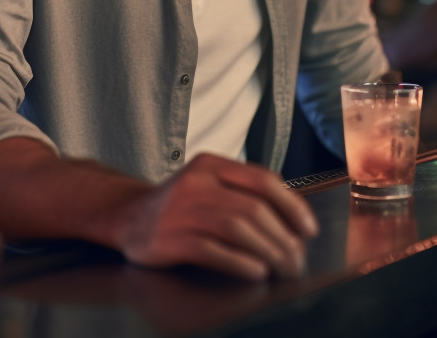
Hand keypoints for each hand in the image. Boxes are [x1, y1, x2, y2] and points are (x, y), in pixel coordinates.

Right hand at [110, 153, 318, 280]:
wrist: (128, 216)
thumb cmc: (179, 204)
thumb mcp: (207, 183)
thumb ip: (241, 190)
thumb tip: (292, 216)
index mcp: (210, 164)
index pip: (262, 179)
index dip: (292, 205)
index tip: (308, 230)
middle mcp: (196, 181)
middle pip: (253, 208)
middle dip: (283, 237)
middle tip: (298, 259)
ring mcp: (181, 210)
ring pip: (237, 228)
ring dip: (267, 251)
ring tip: (283, 268)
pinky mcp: (169, 238)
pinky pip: (213, 250)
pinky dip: (240, 263)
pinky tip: (256, 272)